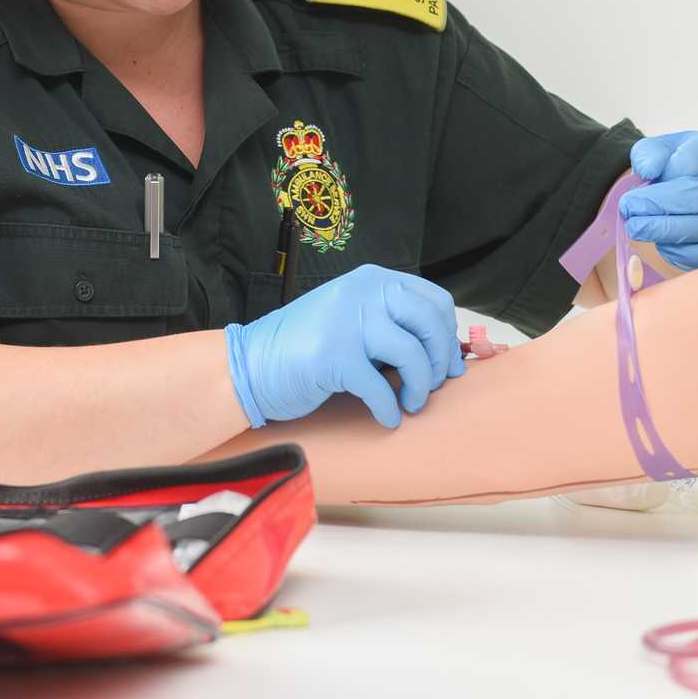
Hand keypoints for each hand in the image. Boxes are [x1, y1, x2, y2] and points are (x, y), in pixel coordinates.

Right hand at [223, 264, 464, 428]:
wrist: (250, 365)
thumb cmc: (304, 348)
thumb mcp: (352, 319)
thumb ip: (390, 323)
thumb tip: (443, 355)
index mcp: (372, 280)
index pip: (435, 301)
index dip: (448, 337)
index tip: (447, 365)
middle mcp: (363, 291)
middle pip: (431, 324)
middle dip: (438, 362)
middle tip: (428, 386)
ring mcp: (348, 321)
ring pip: (413, 355)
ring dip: (419, 388)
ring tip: (409, 403)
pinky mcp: (334, 355)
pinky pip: (381, 388)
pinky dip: (388, 409)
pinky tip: (386, 418)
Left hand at [619, 130, 697, 270]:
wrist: (697, 182)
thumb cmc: (677, 163)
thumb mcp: (660, 148)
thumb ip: (649, 153)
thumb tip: (648, 171)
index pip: (695, 160)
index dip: (664, 174)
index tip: (637, 183)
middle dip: (663, 206)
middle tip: (630, 211)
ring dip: (671, 231)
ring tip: (639, 229)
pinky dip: (688, 254)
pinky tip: (662, 245)